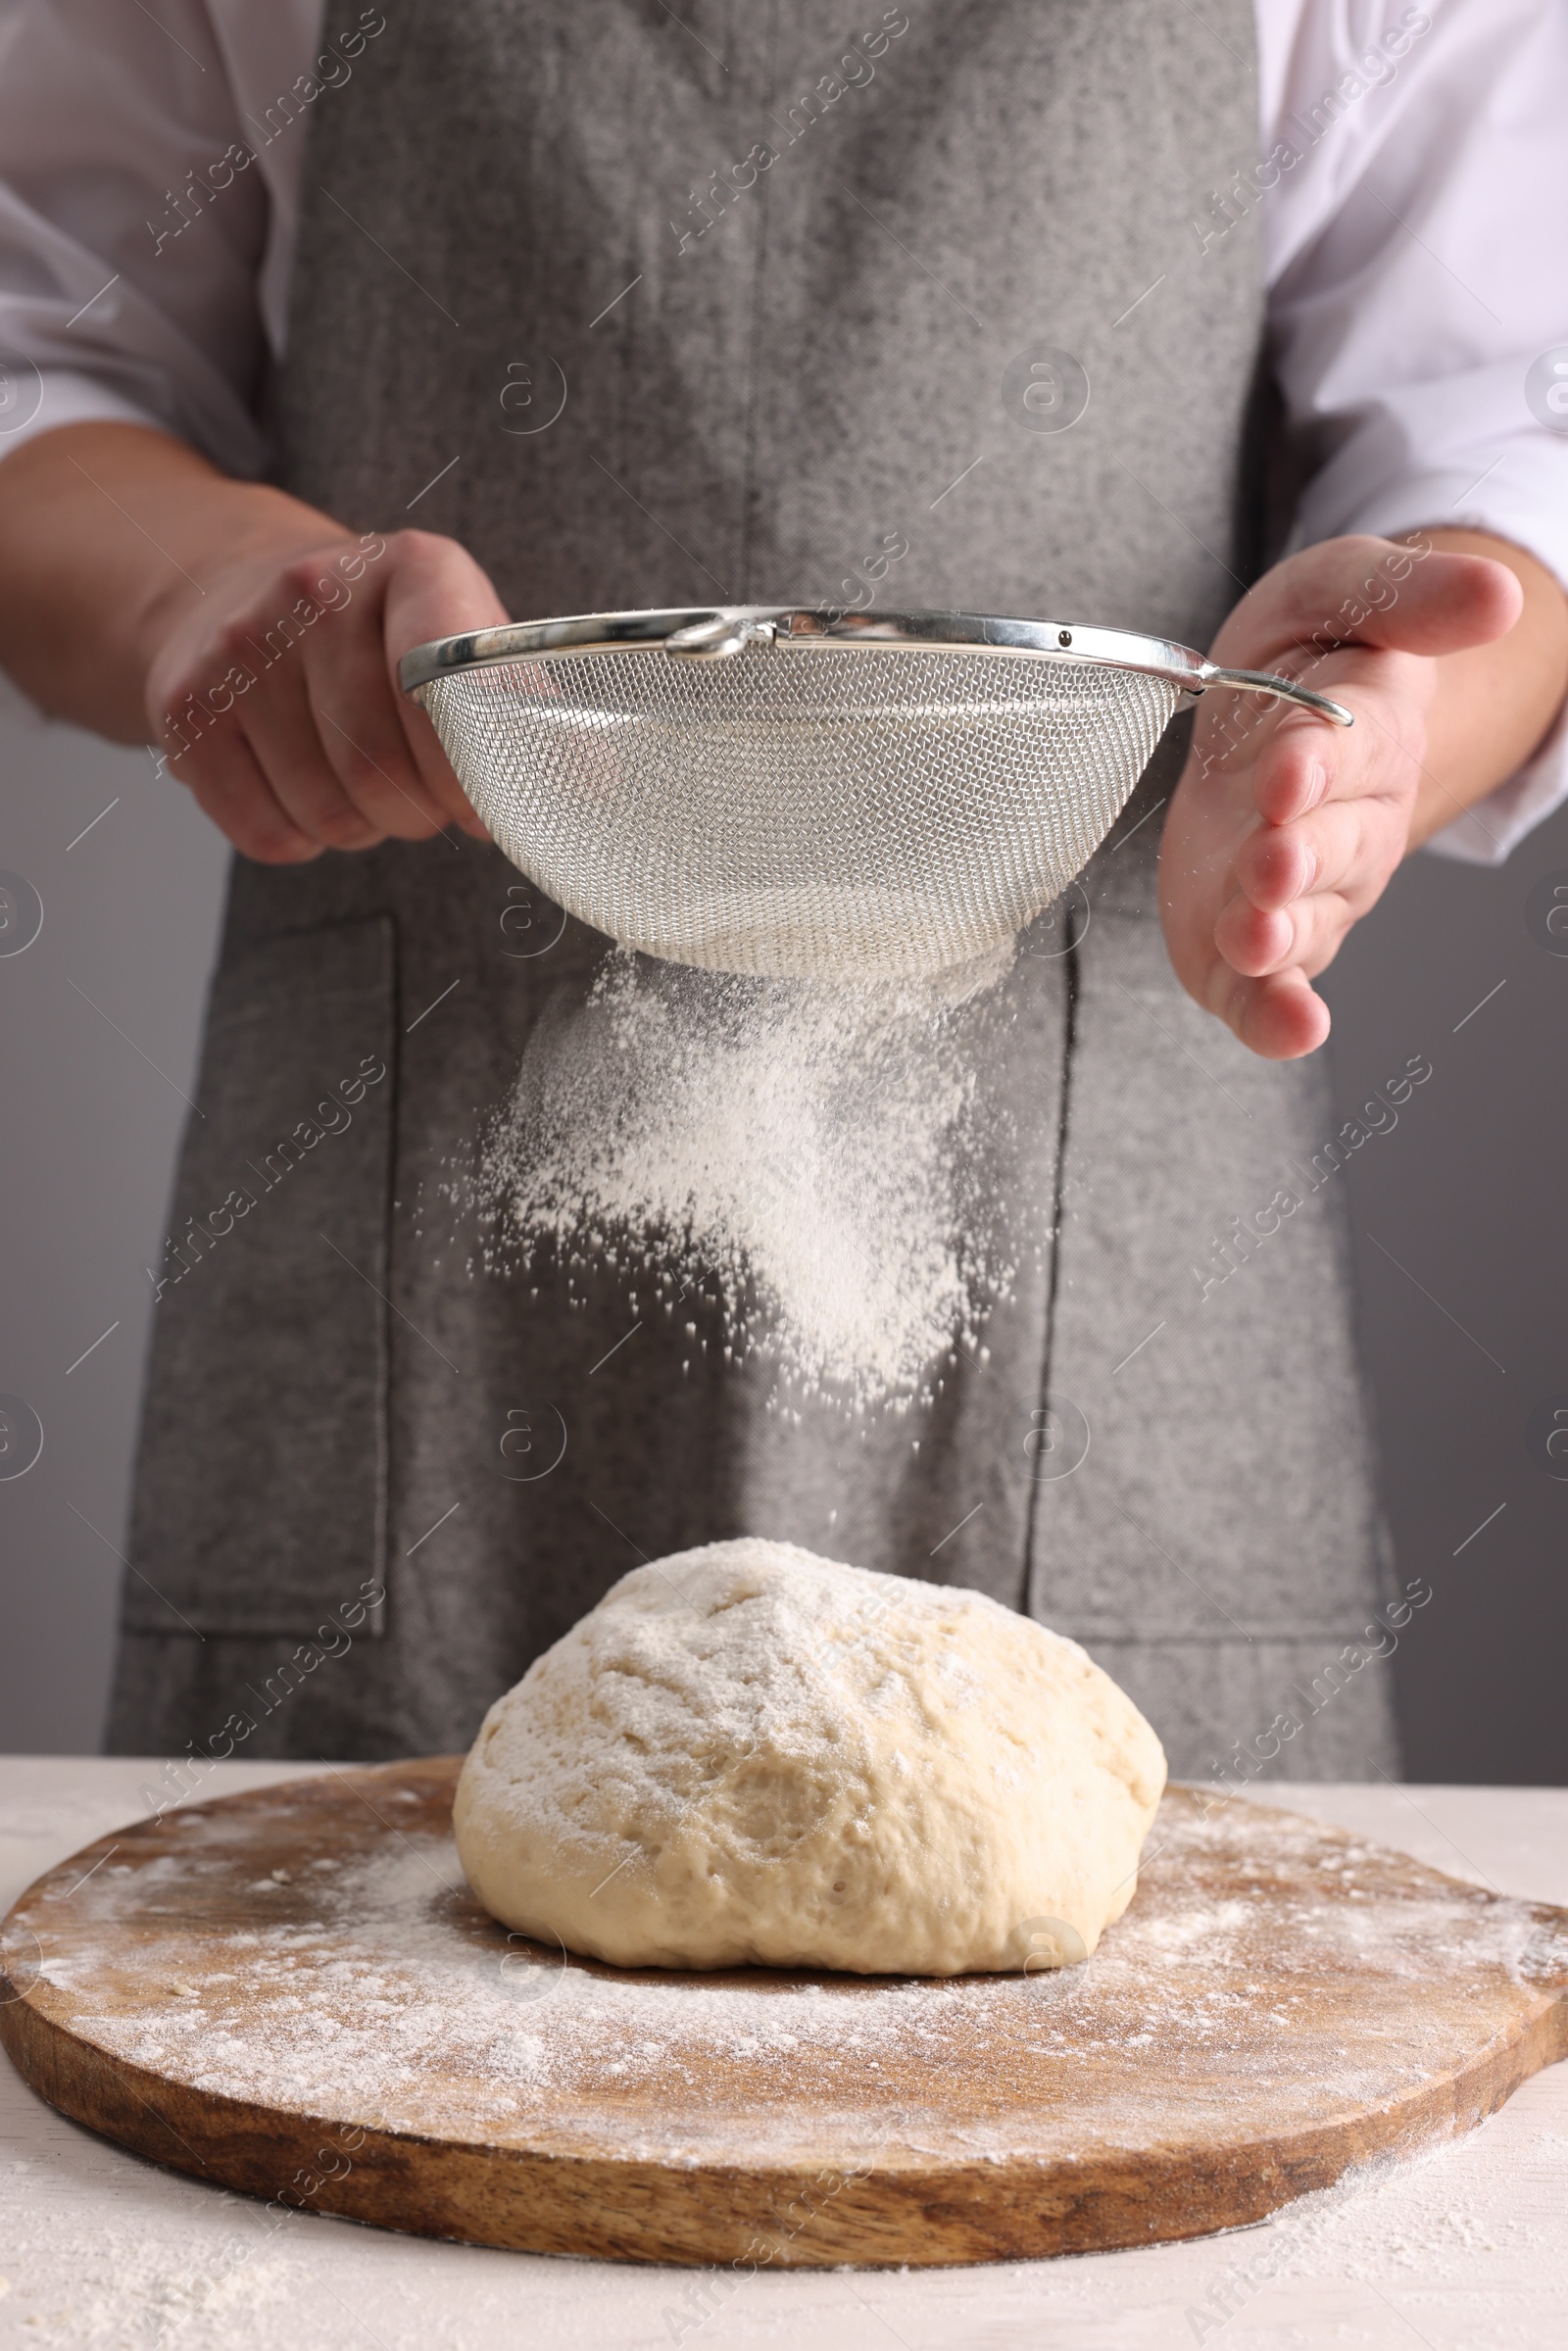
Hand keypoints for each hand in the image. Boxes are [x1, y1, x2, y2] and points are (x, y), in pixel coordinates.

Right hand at [143, 525, 508, 861]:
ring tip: (366, 788)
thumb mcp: (465, 644)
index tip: (483, 807)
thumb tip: (591, 788)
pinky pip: (264, 832)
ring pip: (327, 813)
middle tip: (425, 802)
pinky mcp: (187, 705)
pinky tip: (307, 793)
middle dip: (419, 814)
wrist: (241, 589)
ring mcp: (240, 646)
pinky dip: (300, 840)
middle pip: (383, 772)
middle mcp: (315, 591)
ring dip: (363, 829)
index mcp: (412, 568)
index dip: (473, 775)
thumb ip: (527, 713)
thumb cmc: (382, 636)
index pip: (452, 695)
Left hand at [1159, 533, 1521, 1058]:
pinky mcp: (1250, 942)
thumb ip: (1408, 592)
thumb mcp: (1342, 590)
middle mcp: (1351, 825)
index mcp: (1370, 733)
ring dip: (1280, 937)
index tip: (1289, 768)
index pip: (1356, 746)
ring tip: (1252, 938)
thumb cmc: (1309, 657)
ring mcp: (1307, 892)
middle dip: (1300, 857)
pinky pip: (1267, 989)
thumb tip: (1500, 590)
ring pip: (1305, 923)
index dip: (1323, 761)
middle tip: (1269, 863)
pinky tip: (1286, 1027)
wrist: (1267, 723)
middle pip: (1333, 846)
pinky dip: (1274, 1015)